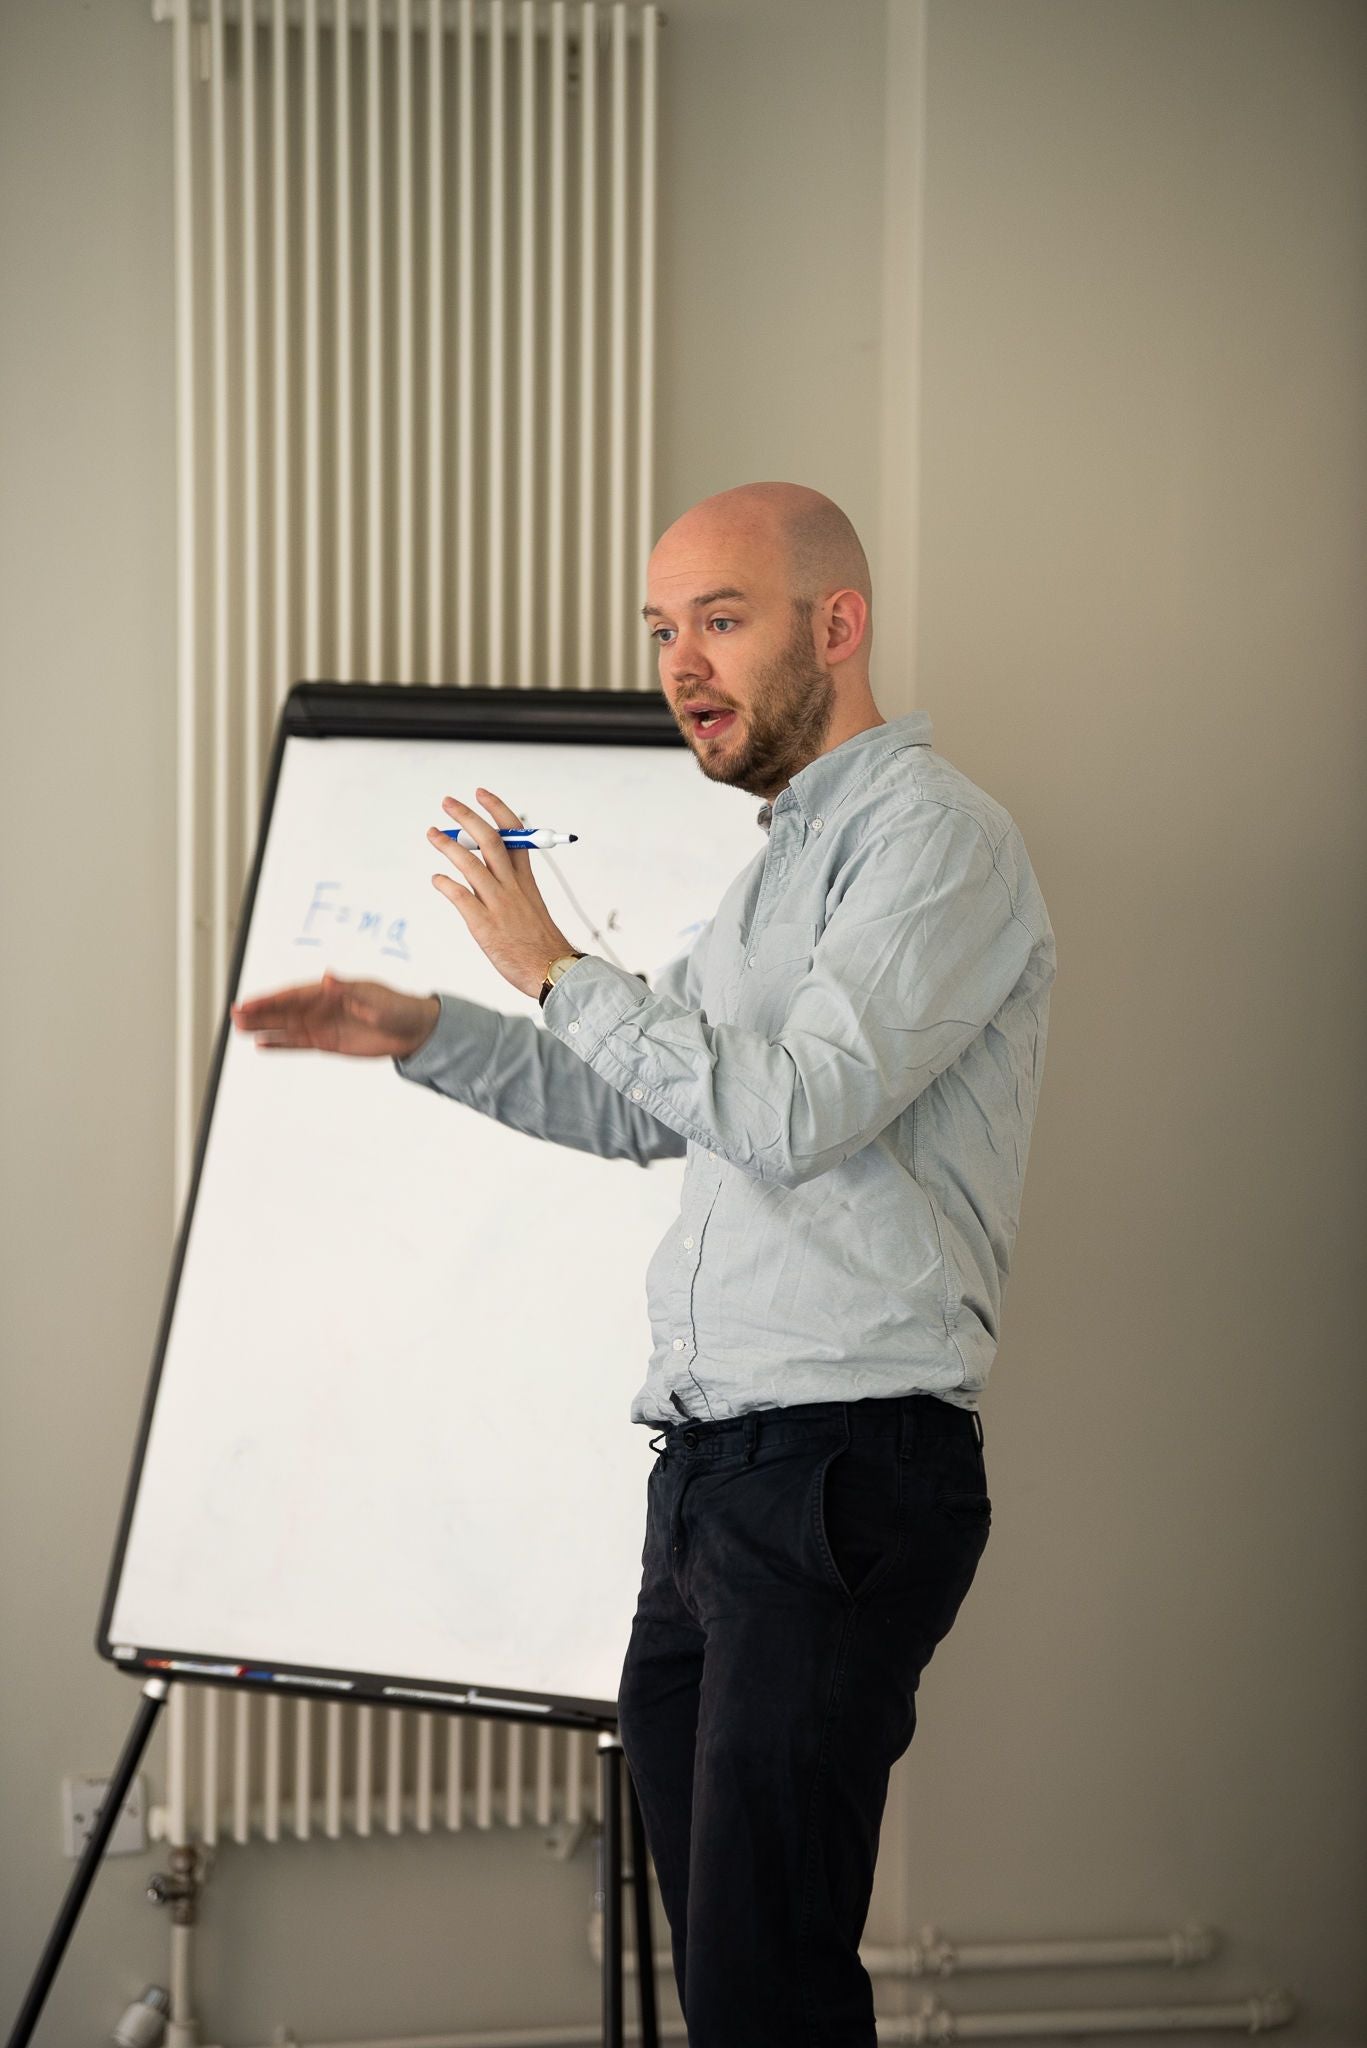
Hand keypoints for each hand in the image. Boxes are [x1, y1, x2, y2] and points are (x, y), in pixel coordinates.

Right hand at [231, 975, 438, 1057]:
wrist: (414, 1030)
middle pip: (285, 1009)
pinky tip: (261, 1044)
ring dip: (264, 1027)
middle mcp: (323, 1006)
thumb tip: (328, 977)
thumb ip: (349, 990)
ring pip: (287, 1026)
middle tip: (234, 1014)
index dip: (272, 998)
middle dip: (260, 1011)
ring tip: (239, 1028)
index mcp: (332, 990)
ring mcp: (323, 1024)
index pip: (295, 994)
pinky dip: (280, 1044)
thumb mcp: (375, 998)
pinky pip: (298, 1043)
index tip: (250, 1002)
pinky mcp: (327, 1042)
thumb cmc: (397, 1008)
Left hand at [428, 787, 574, 998]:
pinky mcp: (484, 924)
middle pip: (490, 841)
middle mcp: (512, 886)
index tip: (481, 795)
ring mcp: (498, 904)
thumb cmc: (540, 943)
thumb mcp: (531, 906)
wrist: (552, 971)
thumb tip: (482, 872)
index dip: (497, 811)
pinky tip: (436, 879)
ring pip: (471, 864)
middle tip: (448, 803)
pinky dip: (445, 884)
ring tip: (432, 833)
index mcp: (526, 880)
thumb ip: (509, 887)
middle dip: (467, 817)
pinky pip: (460, 897)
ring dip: (448, 845)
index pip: (514, 834)